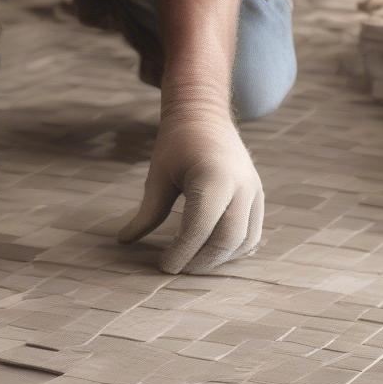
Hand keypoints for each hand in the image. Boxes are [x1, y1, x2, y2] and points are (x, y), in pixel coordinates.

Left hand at [118, 112, 263, 273]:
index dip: (182, 253)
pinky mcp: (258, 196)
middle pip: (227, 240)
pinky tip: (210, 253)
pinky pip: (252, 234)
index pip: (200, 229)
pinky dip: (233, 250)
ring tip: (192, 263)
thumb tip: (124, 241)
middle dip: (202, 261)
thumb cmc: (176, 144)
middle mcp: (241, 185)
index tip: (164, 266)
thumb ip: (147, 213)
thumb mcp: (157, 176)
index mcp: (214, 177)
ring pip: (244, 241)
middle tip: (177, 269)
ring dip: (218, 259)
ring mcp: (254, 191)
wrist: (204, 115)